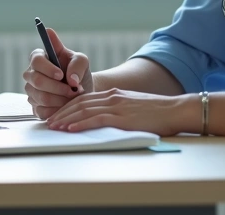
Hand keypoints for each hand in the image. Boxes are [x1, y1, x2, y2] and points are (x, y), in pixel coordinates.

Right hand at [22, 27, 92, 119]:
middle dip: (58, 88)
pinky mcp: (35, 107)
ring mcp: (31, 92)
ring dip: (61, 99)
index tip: (61, 75)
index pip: (36, 61)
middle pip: (37, 81)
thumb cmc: (77, 71)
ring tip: (73, 97)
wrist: (80, 89)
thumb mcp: (81, 61)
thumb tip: (72, 79)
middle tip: (74, 90)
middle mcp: (30, 74)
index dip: (48, 69)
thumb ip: (77, 65)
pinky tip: (67, 106)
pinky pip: (43, 112)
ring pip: (42, 98)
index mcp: (38, 57)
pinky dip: (58, 110)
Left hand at [47, 88, 193, 135]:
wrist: (175, 110)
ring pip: (83, 111)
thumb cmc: (158, 113)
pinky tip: (70, 129)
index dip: (67, 107)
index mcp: (114, 95)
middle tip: (49, 122)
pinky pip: (96, 119)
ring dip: (66, 119)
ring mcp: (116, 106)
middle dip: (62, 113)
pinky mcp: (121, 117)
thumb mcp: (133, 107)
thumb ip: (118, 111)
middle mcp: (112, 97)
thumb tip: (105, 121)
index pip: (84, 99)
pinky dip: (80, 124)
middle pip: (79, 104)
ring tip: (54, 126)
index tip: (57, 115)